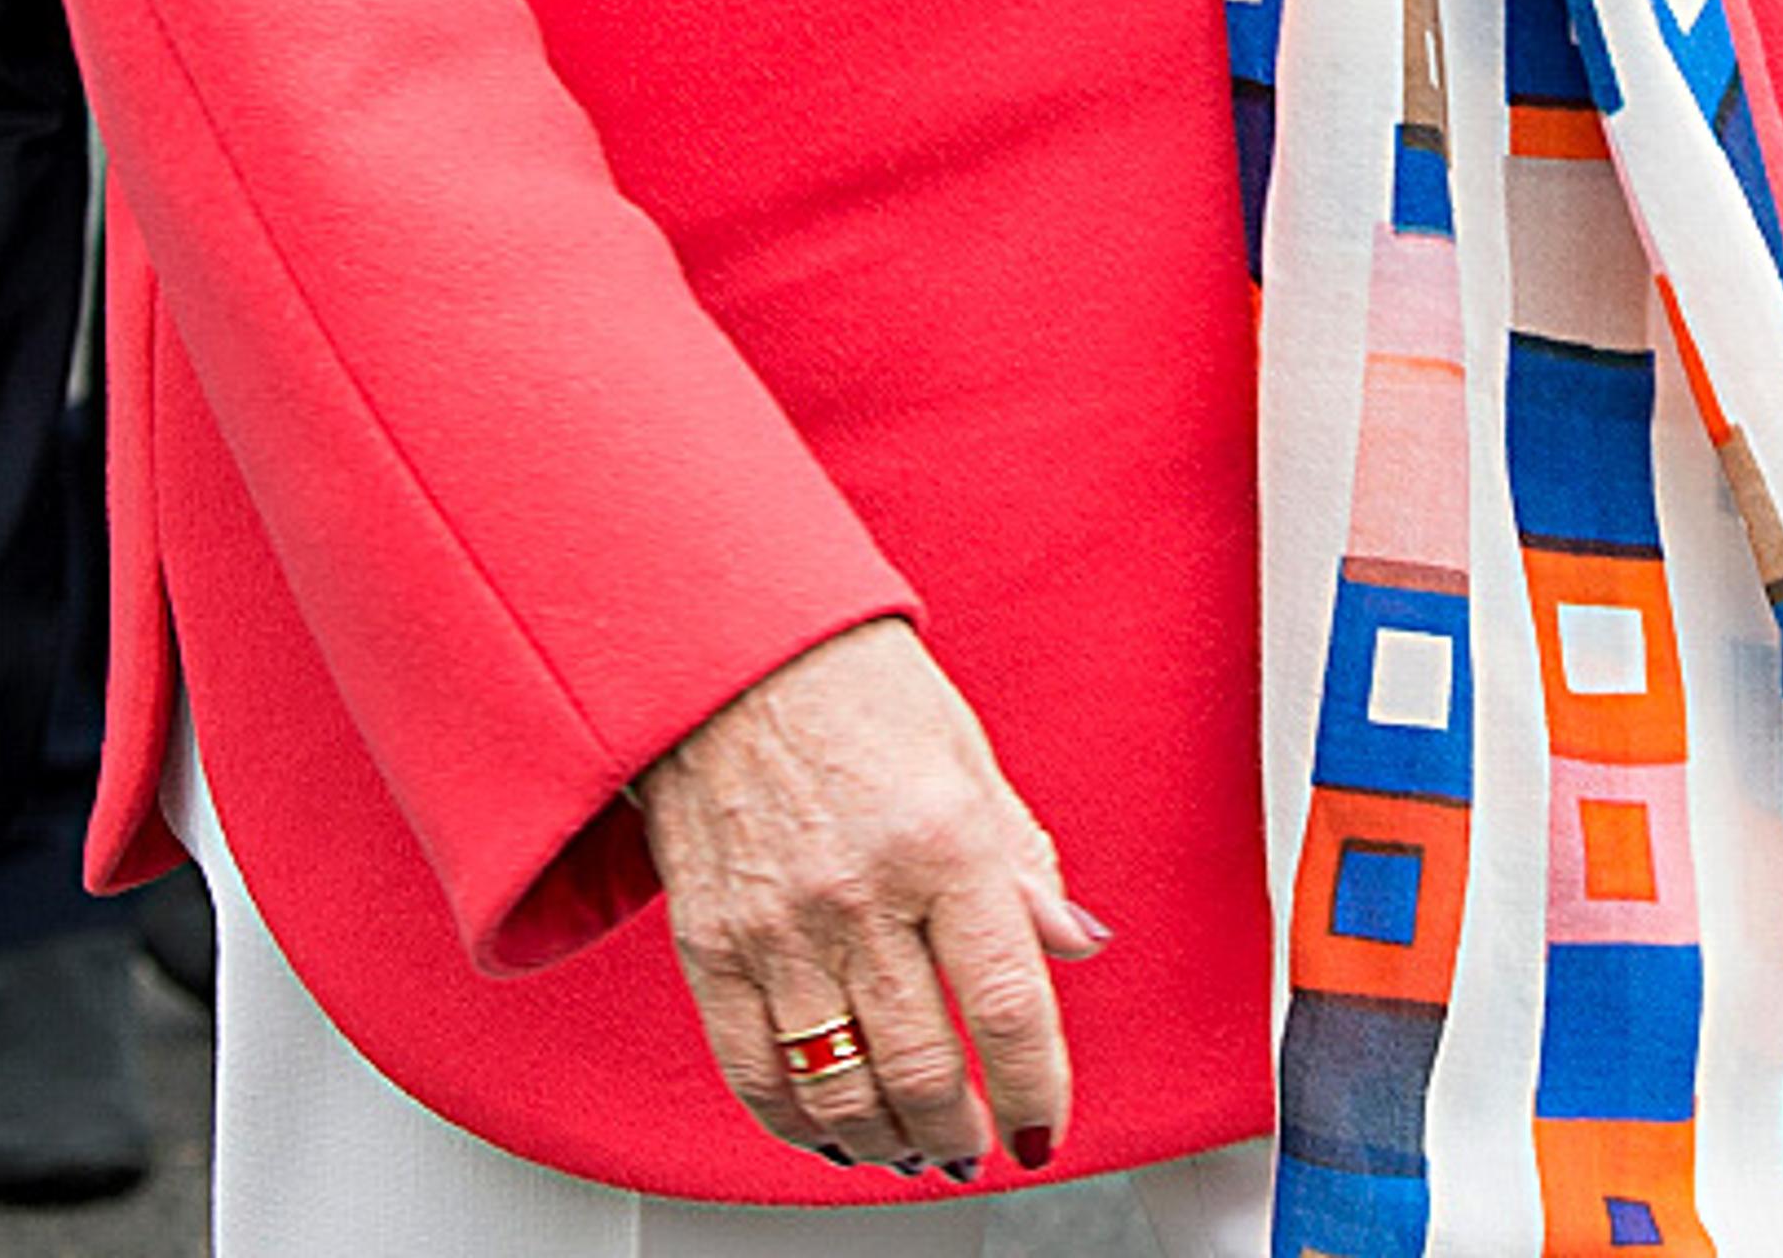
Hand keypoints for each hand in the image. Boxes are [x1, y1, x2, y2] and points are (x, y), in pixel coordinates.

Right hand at [632, 616, 1106, 1181]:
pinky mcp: (707, 940)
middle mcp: (858, 890)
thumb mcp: (962, 750)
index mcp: (940, 837)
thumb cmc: (846, 678)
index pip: (1007, 1007)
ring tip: (910, 1144)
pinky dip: (797, 1124)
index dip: (1034, 1093)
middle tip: (972, 1143)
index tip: (1040, 1130)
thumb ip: (1021, 860)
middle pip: (923, 1072)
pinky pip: (753, 1070)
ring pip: (840, 1091)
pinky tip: (830, 1126)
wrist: (718, 637)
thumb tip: (1075, 943)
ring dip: (887, 1143)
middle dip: (960, 1133)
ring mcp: (775, 923)